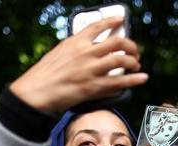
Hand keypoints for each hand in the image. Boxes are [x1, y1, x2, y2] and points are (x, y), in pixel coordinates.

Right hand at [10, 16, 147, 111]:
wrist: (35, 93)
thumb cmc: (44, 75)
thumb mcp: (59, 54)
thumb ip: (76, 50)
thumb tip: (92, 51)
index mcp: (75, 42)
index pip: (98, 26)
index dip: (112, 21)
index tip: (121, 19)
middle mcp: (85, 53)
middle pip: (117, 43)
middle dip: (130, 46)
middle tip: (134, 51)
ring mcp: (90, 70)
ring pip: (122, 61)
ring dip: (133, 62)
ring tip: (136, 65)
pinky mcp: (93, 87)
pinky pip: (119, 82)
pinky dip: (134, 80)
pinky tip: (142, 78)